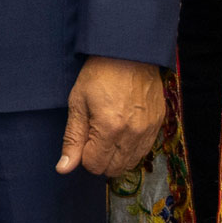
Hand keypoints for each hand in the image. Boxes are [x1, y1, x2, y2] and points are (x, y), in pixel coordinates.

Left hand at [57, 56, 165, 176]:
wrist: (128, 53)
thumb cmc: (98, 75)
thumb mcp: (78, 103)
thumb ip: (72, 138)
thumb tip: (63, 168)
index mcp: (109, 128)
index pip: (94, 165)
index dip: (84, 156)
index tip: (83, 140)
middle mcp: (132, 134)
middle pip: (114, 169)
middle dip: (100, 159)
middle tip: (94, 137)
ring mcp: (148, 130)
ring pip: (130, 163)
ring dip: (116, 157)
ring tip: (108, 134)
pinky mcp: (158, 124)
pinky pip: (145, 151)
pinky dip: (131, 149)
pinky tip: (123, 132)